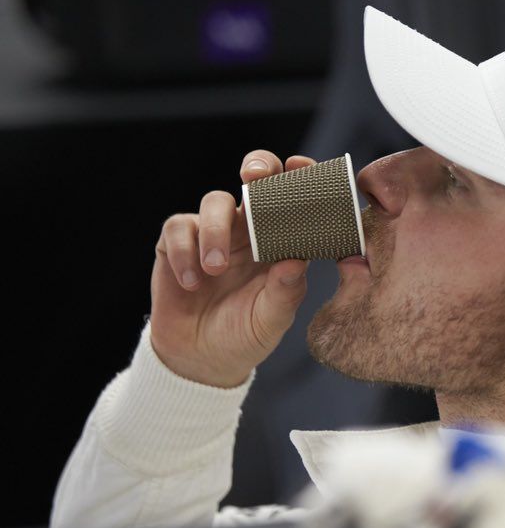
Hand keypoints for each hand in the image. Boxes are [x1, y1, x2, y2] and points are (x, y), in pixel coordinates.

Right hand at [148, 150, 315, 387]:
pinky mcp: (178, 243)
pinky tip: (192, 282)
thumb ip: (285, 291)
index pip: (296, 198)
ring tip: (217, 268)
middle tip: (254, 178)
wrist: (202, 360)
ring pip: (215, 200)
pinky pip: (179, 227)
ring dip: (217, 229)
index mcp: (282, 240)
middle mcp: (251, 228)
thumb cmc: (246, 334)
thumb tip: (297, 260)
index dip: (301, 177)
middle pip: (255, 177)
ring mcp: (214, 232)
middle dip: (258, 167)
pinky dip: (185, 251)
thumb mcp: (272, 319)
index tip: (302, 168)